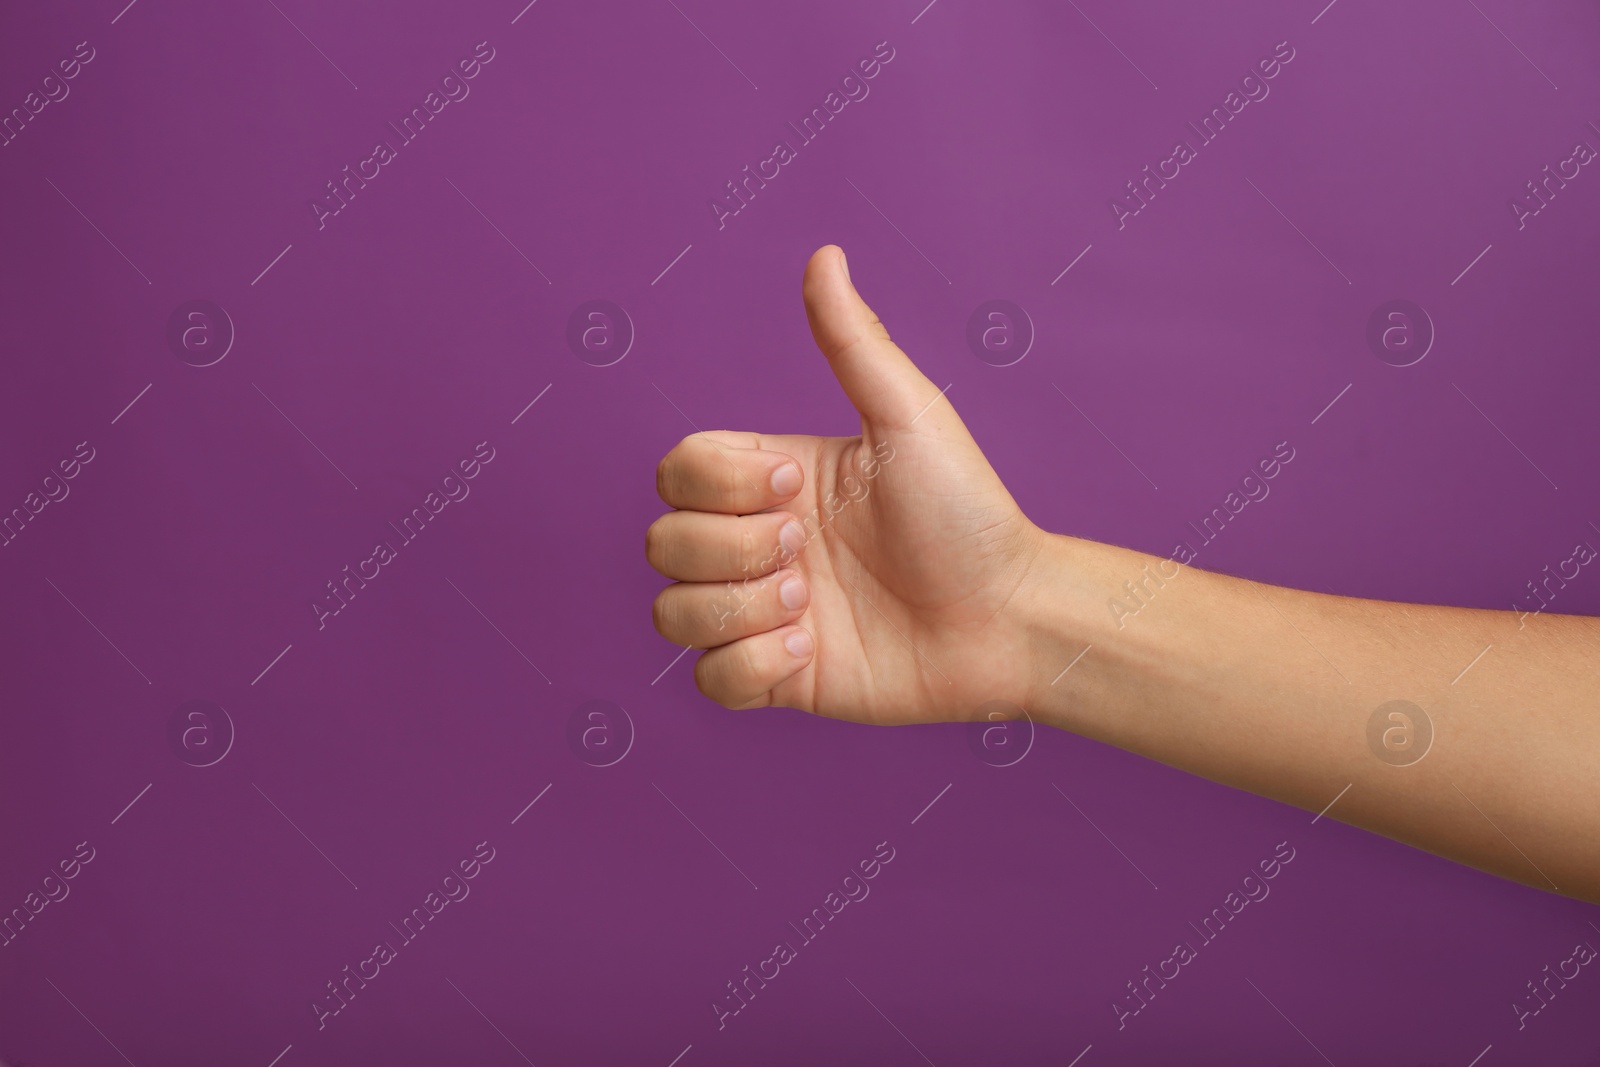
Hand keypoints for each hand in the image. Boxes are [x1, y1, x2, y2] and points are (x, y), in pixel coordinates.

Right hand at [647, 245, 1052, 723]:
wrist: (1009, 616)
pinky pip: (708, 681)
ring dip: (734, 609)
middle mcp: (758, 544)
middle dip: (729, 548)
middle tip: (811, 551)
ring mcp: (764, 613)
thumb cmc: (968, 513)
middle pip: (662, 541)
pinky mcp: (780, 677)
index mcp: (775, 480)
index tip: (795, 488)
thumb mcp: (908, 418)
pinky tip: (809, 653)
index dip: (718, 483)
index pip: (679, 470)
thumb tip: (825, 254)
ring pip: (671, 613)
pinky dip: (747, 667)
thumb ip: (853, 343)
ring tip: (809, 607)